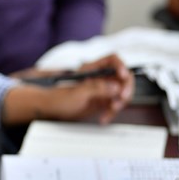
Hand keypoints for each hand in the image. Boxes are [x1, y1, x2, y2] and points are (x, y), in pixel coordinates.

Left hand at [3, 54, 134, 125]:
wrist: (52, 109)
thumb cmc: (60, 97)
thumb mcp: (78, 92)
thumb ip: (97, 88)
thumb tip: (116, 87)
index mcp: (93, 69)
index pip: (113, 60)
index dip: (120, 65)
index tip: (123, 75)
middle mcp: (101, 77)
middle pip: (123, 77)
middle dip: (126, 88)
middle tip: (122, 97)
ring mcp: (103, 89)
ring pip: (121, 93)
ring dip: (119, 102)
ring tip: (110, 110)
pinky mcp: (103, 101)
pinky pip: (114, 105)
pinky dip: (111, 112)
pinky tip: (103, 119)